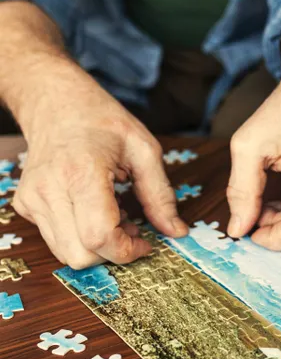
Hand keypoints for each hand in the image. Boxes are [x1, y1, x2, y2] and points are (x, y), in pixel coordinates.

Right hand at [12, 72, 186, 269]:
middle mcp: (49, 190)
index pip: (99, 237)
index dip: (128, 250)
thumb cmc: (102, 121)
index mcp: (81, 173)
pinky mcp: (25, 205)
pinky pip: (56, 240)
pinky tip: (96, 212)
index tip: (147, 243)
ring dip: (97, 248)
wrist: (57, 103)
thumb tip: (177, 231)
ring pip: (66, 254)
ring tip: (116, 218)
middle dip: (113, 253)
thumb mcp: (145, 150)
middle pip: (80, 255)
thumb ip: (161, 195)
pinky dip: (80, 237)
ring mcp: (32, 199)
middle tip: (134, 230)